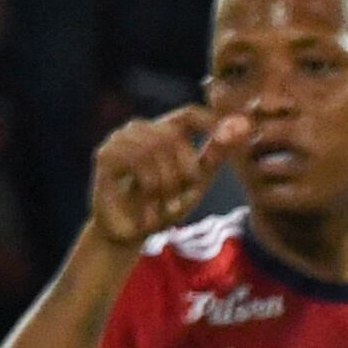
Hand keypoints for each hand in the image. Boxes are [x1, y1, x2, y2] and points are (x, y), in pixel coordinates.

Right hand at [87, 105, 246, 246]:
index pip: (190, 113)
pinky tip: (148, 201)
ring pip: (156, 147)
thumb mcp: (197, 180)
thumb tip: (243, 124)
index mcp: (163, 131)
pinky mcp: (105, 154)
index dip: (211, 122)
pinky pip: (138, 161)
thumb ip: (217, 152)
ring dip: (167, 182)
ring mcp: (119, 139)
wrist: (130, 233)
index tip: (228, 140)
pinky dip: (150, 185)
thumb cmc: (163, 205)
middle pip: (174, 135)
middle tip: (179, 195)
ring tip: (162, 202)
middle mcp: (139, 128)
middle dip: (184, 170)